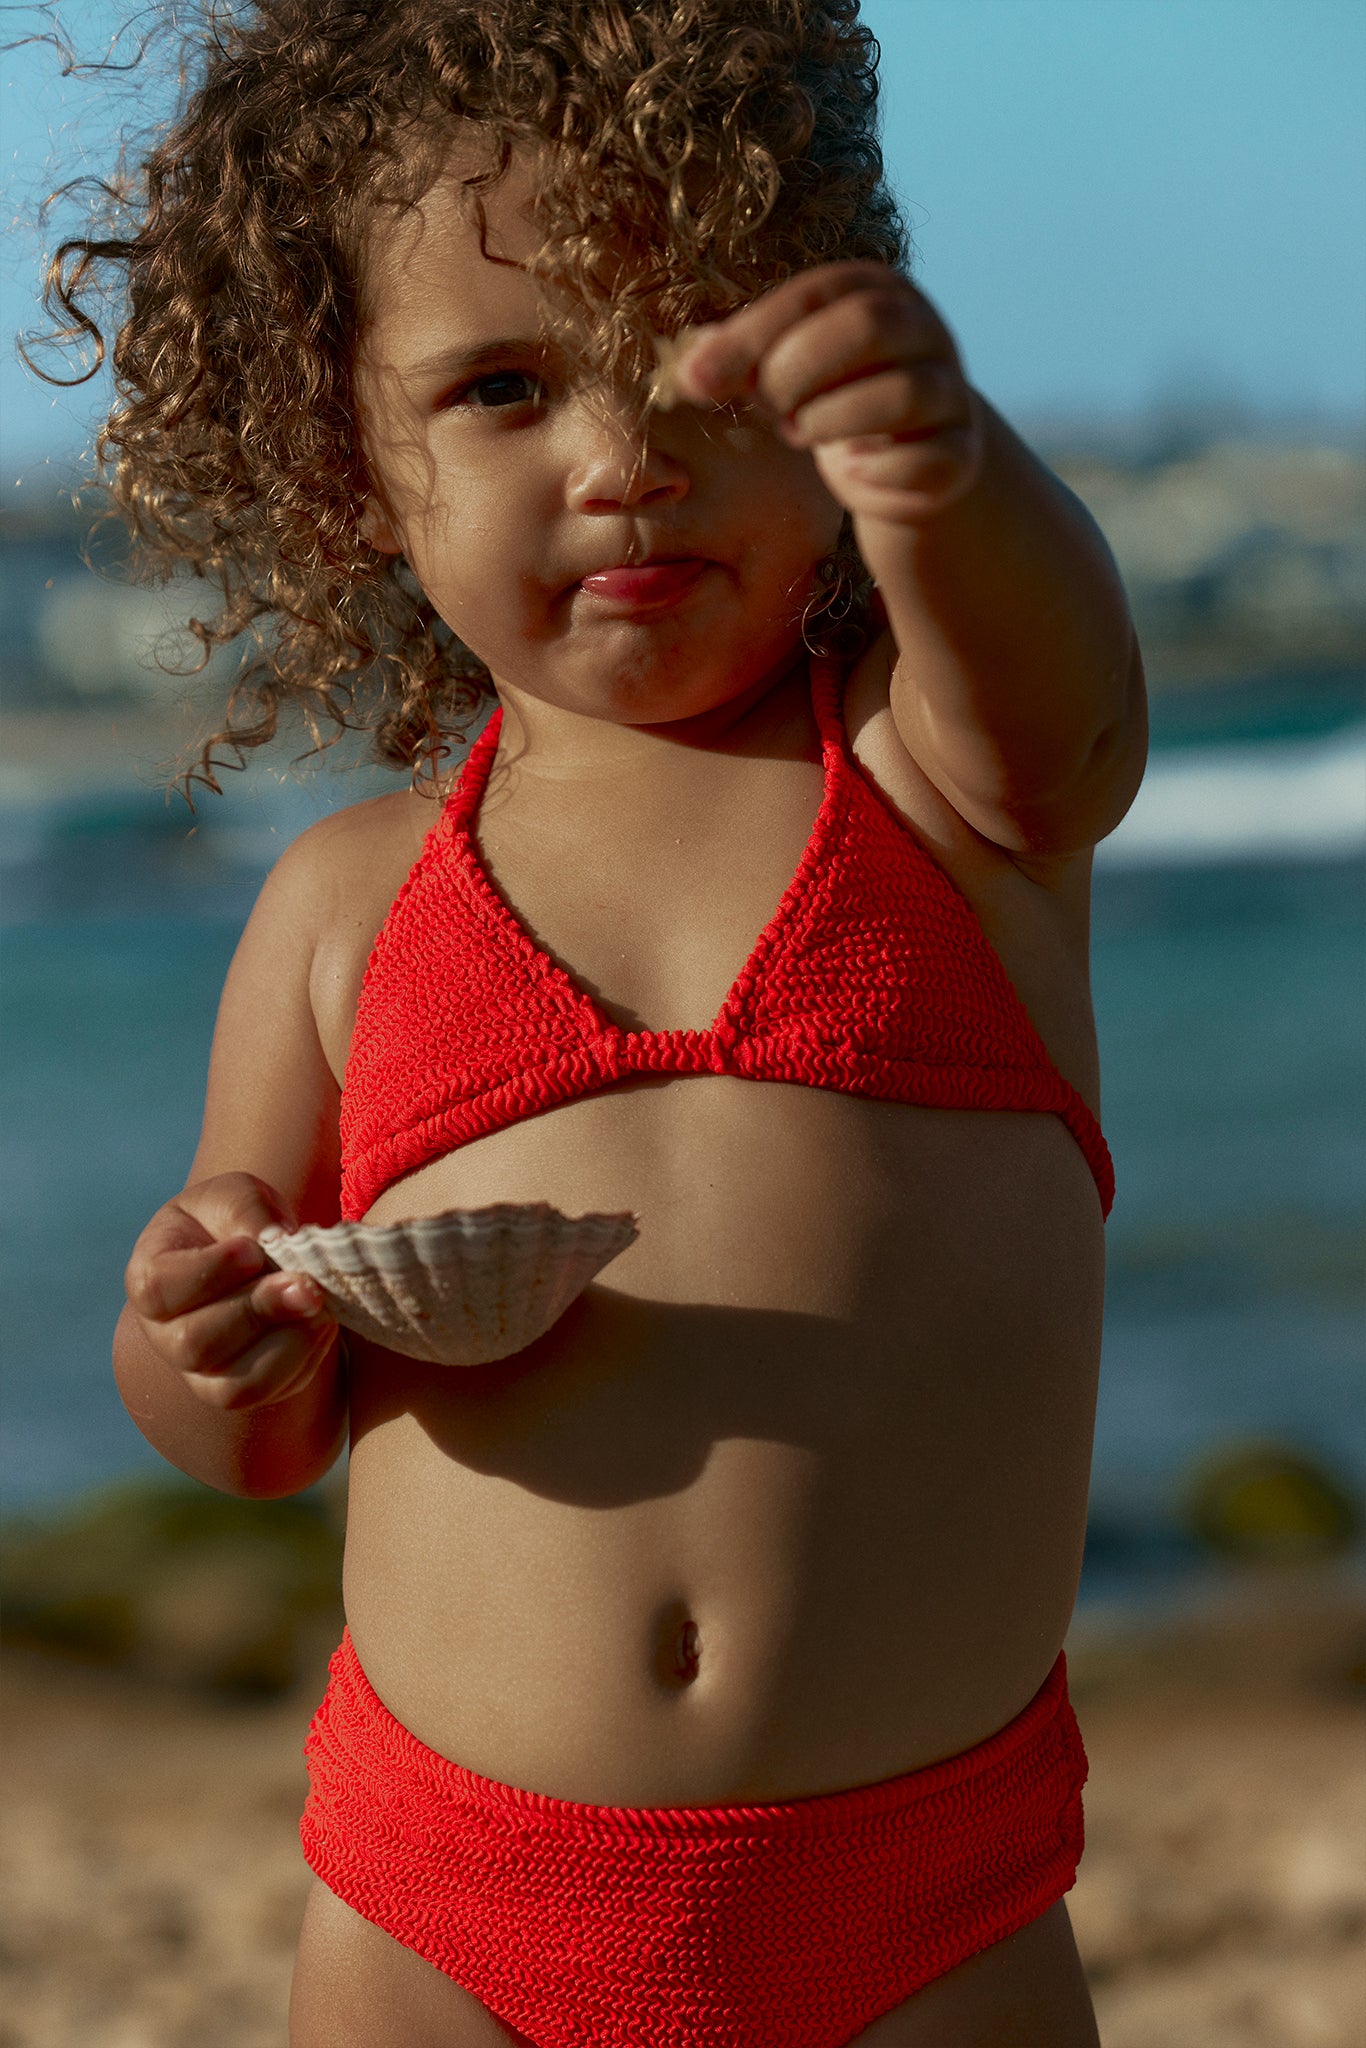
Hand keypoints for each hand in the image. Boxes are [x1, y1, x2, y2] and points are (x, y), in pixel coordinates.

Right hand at [124, 1173, 336, 1410]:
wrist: (257, 1254)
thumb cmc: (234, 1220)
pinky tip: (321, 1323)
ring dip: (286, 1346)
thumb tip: (274, 1238)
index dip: (208, 1273)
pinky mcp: (240, 1389)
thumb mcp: (235, 1195)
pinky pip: (269, 1391)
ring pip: (232, 1386)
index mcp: (150, 1277)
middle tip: (304, 1284)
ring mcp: (200, 1371)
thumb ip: (246, 1209)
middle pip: (196, 1344)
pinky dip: (303, 1360)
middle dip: (257, 1312)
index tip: (251, 1250)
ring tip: (319, 1306)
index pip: (161, 1289)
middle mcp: (165, 1334)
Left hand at [672, 262, 981, 524]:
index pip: (813, 294)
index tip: (698, 381)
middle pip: (867, 326)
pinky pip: (926, 460)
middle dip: (798, 372)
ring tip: (800, 434)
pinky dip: (876, 474)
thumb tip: (684, 368)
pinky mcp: (960, 452)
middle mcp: (924, 328)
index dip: (751, 336)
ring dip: (832, 422)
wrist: (903, 459)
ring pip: (903, 392)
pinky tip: (849, 473)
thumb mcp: (781, 368)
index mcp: (875, 290)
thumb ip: (735, 360)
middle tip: (772, 409)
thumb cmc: (831, 397)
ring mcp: (950, 390)